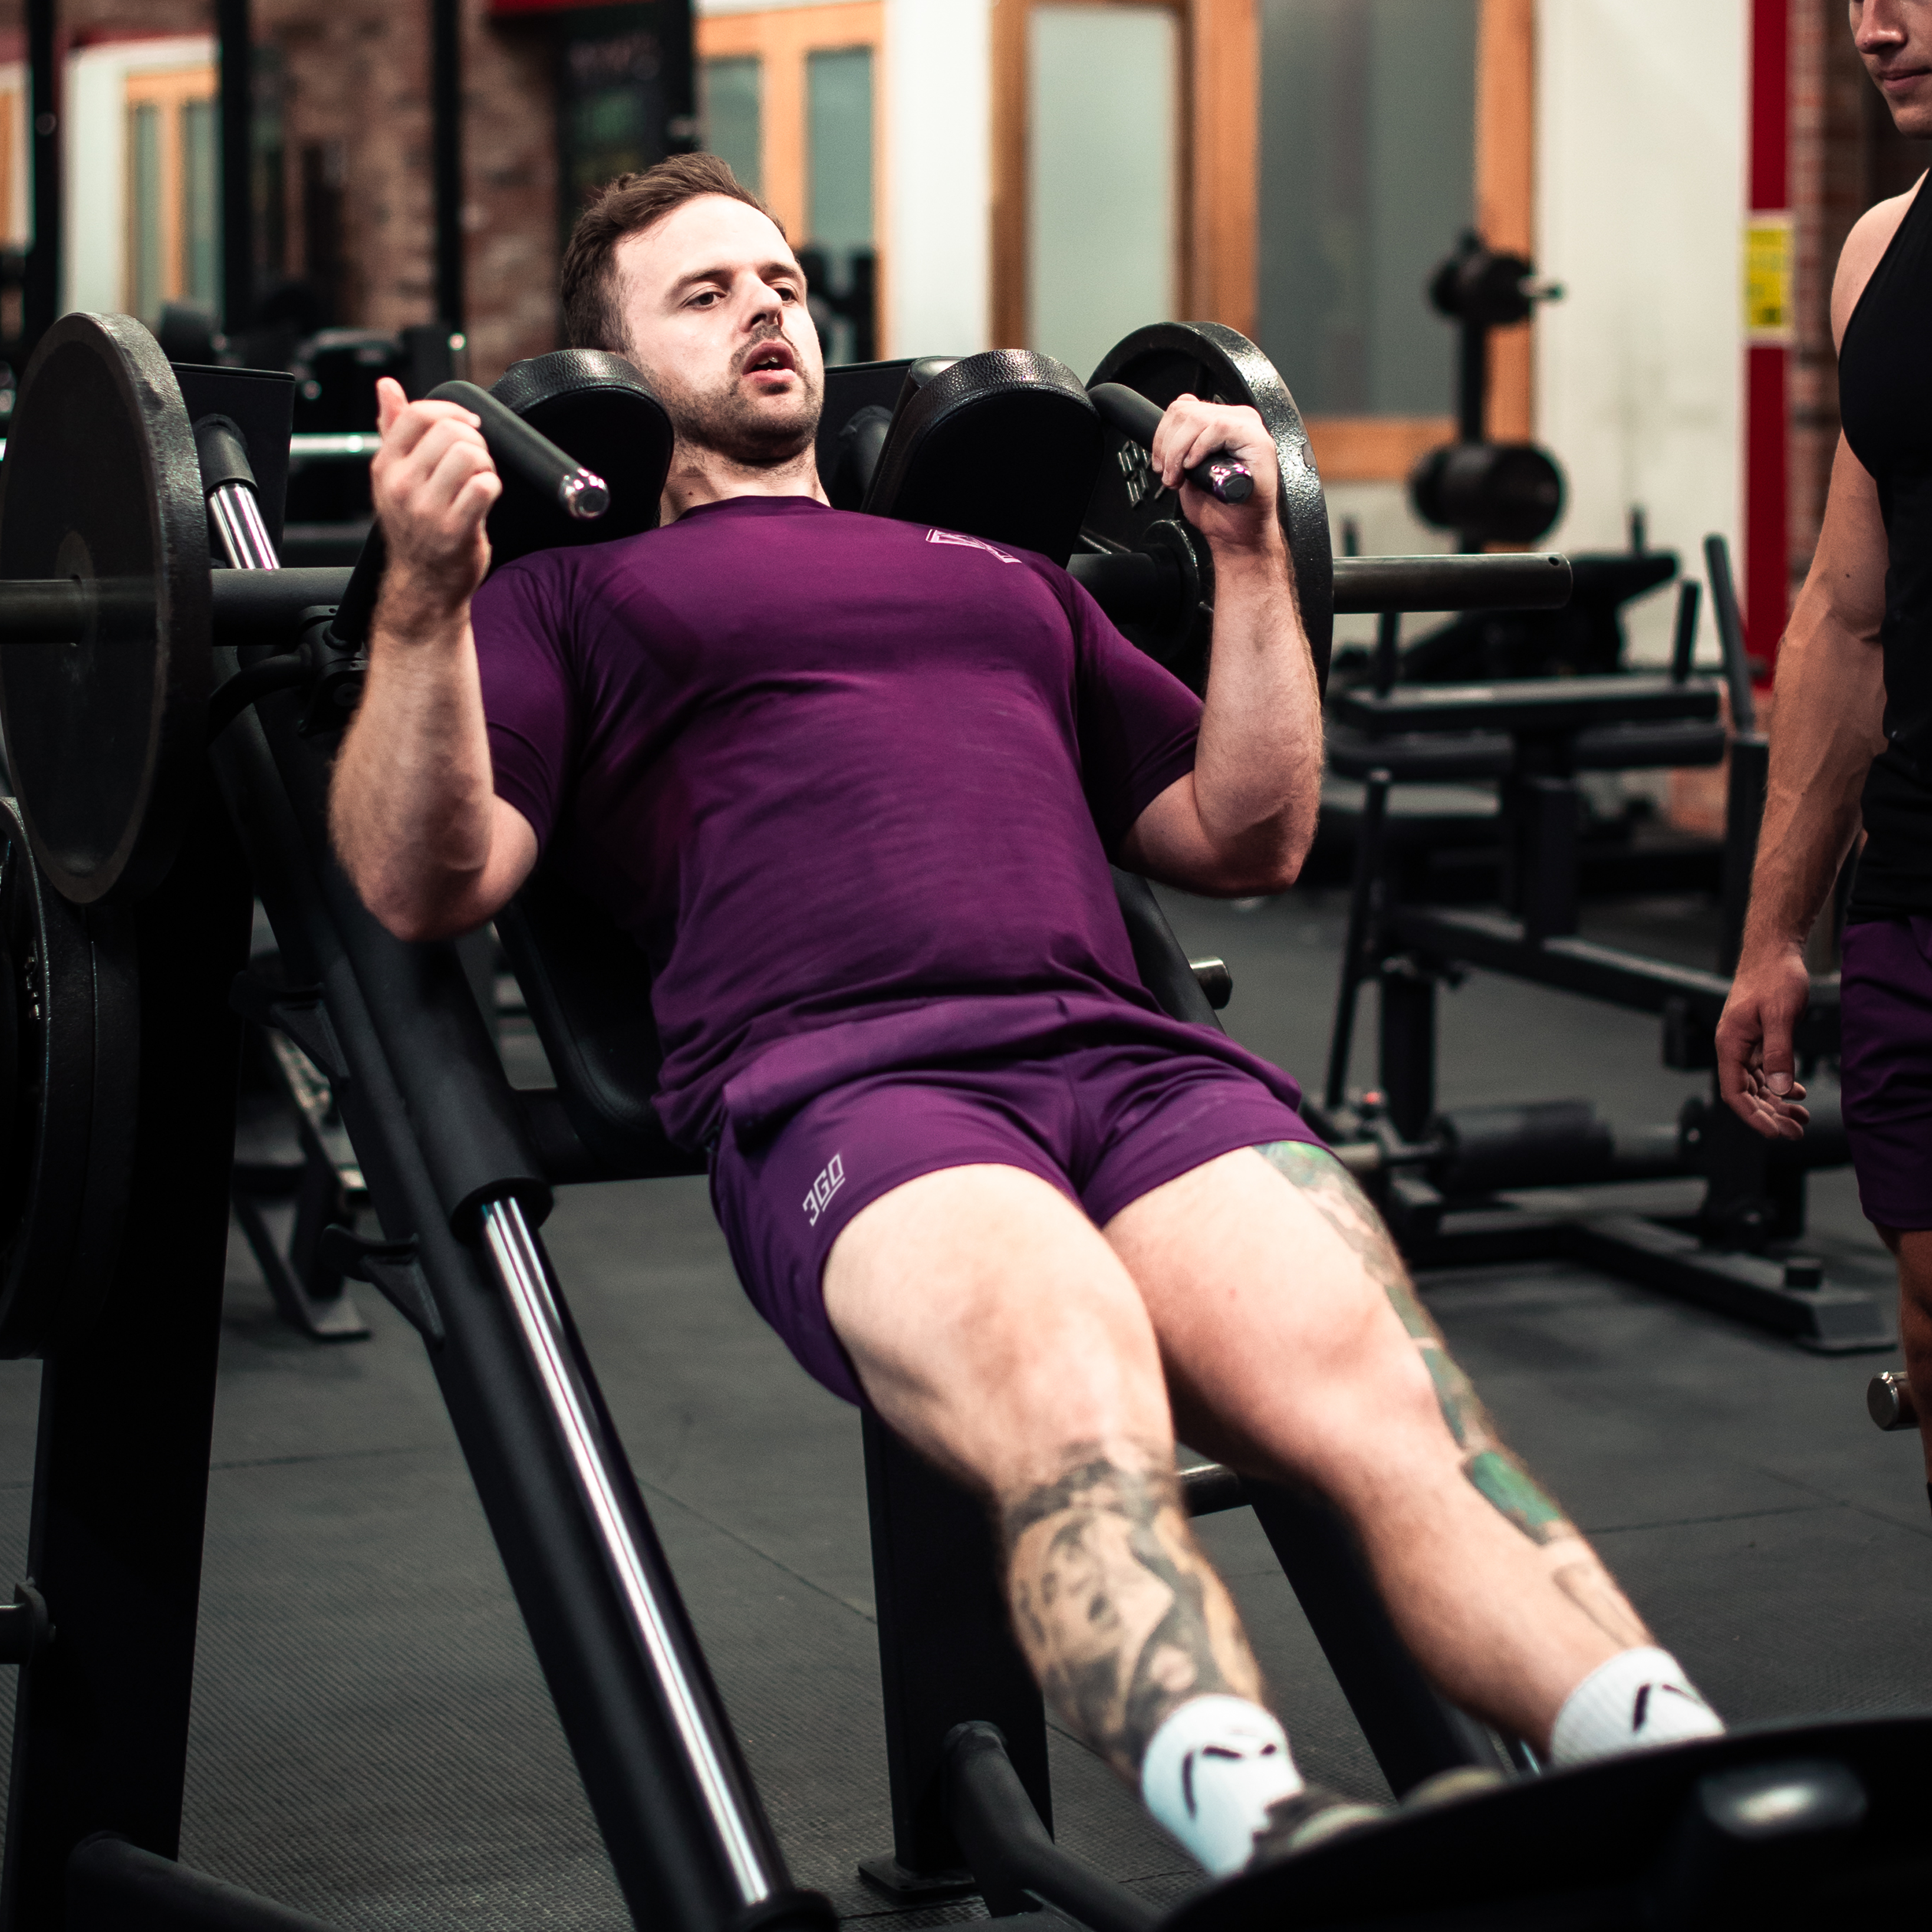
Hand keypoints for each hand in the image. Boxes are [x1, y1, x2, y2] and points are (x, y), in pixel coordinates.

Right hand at [369, 375, 500, 633]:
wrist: (423, 584)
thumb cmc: (415, 528)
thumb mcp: (395, 476)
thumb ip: (393, 429)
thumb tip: (387, 387)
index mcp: (385, 466)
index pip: (418, 414)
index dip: (452, 411)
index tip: (468, 425)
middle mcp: (401, 486)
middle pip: (451, 432)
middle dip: (475, 441)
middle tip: (475, 463)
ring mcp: (426, 509)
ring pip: (471, 455)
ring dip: (486, 464)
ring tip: (478, 481)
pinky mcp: (455, 530)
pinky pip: (486, 486)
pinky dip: (493, 487)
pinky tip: (484, 499)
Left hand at [1150, 393, 1278, 555]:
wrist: (1236, 534)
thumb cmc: (1218, 507)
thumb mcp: (1187, 469)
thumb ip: (1181, 444)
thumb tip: (1167, 428)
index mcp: (1221, 423)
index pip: (1183, 407)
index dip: (1163, 434)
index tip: (1160, 462)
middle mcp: (1236, 420)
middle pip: (1185, 411)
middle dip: (1168, 447)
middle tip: (1170, 474)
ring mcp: (1249, 428)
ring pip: (1198, 419)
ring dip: (1179, 453)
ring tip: (1180, 477)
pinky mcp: (1258, 440)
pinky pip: (1219, 428)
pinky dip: (1199, 448)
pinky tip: (1195, 467)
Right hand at [1715, 943, 1812, 1139]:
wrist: (1774, 951)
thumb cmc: (1774, 977)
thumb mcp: (1780, 1016)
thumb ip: (1779, 1054)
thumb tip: (1779, 1090)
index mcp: (1730, 1044)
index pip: (1734, 1092)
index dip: (1753, 1116)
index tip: (1776, 1132)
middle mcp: (1733, 1048)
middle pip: (1746, 1093)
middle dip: (1770, 1116)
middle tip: (1797, 1132)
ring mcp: (1745, 1045)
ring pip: (1757, 1085)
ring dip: (1776, 1104)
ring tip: (1802, 1118)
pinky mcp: (1758, 1040)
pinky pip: (1764, 1072)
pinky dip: (1779, 1086)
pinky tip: (1796, 1092)